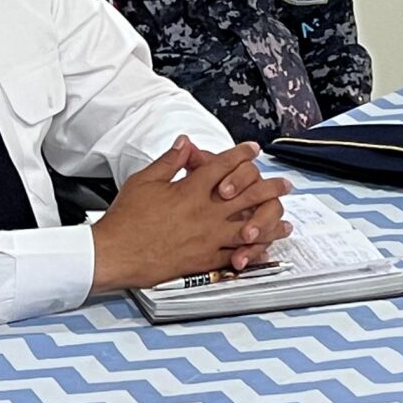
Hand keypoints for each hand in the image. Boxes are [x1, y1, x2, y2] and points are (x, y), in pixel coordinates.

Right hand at [89, 137, 292, 292]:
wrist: (116, 254)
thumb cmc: (126, 219)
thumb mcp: (144, 181)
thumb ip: (169, 161)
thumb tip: (185, 142)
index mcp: (190, 190)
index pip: (223, 165)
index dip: (241, 154)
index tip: (253, 149)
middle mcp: (204, 213)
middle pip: (246, 196)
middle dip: (269, 188)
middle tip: (284, 184)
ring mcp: (207, 238)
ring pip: (248, 228)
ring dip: (270, 223)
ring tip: (286, 222)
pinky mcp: (203, 260)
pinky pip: (234, 255)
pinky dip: (251, 253)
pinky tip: (262, 250)